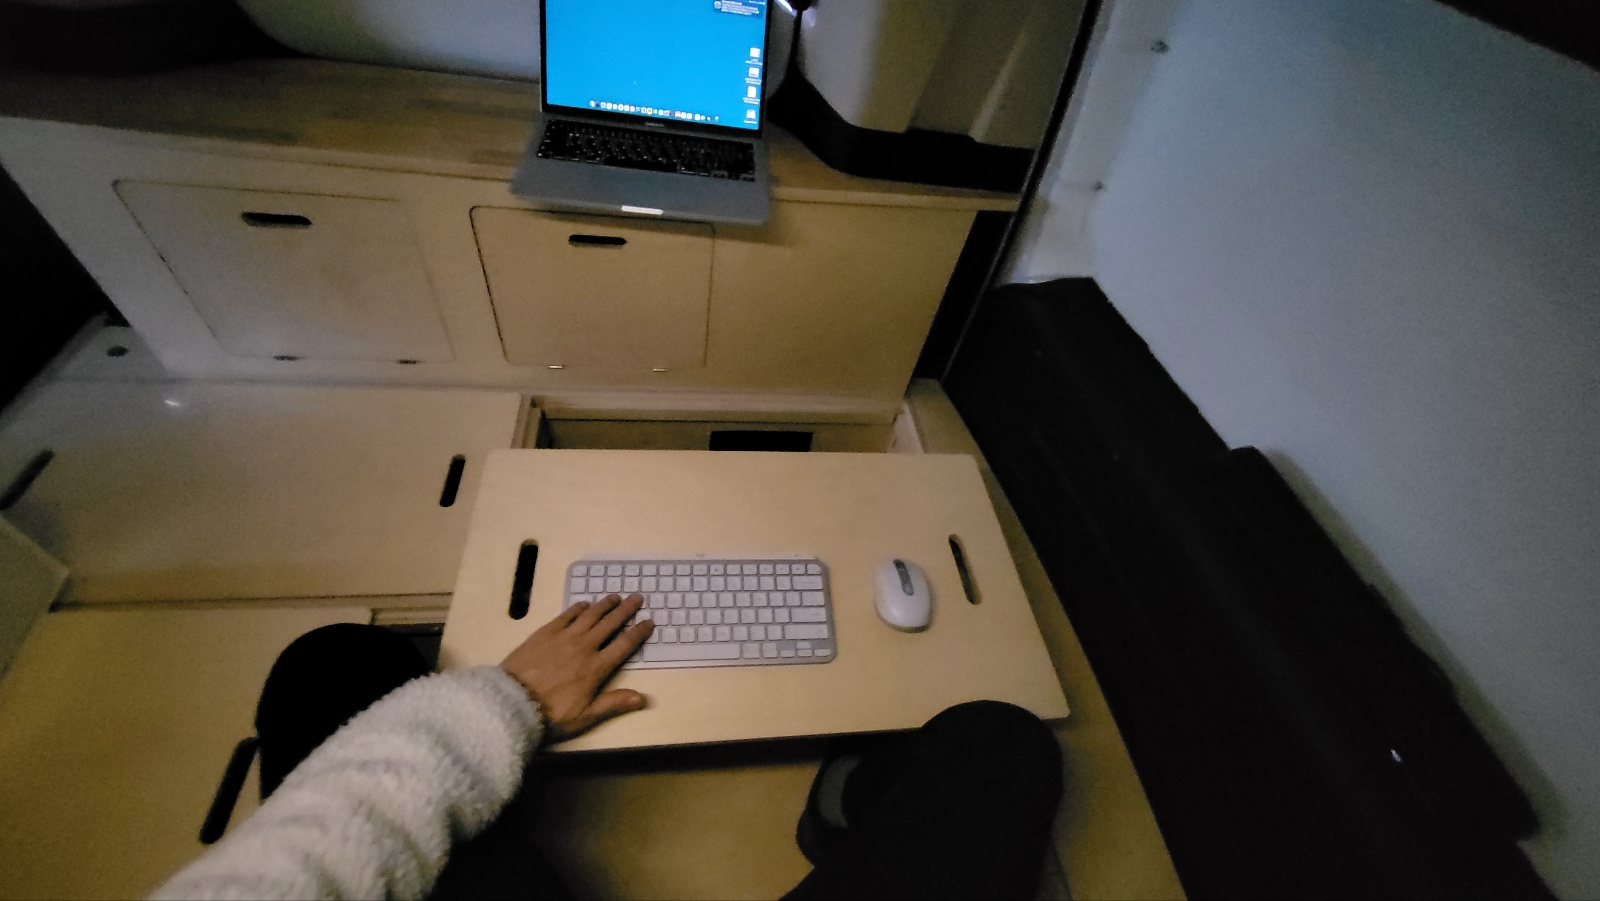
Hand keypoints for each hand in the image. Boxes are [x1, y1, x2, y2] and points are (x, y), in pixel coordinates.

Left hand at [500, 593, 653, 742]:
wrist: (513, 701)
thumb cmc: (551, 713)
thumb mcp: (585, 715)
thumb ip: (614, 703)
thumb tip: (644, 698)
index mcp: (597, 667)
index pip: (624, 645)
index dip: (638, 632)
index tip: (649, 621)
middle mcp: (584, 647)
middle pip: (610, 624)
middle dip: (626, 610)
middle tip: (637, 598)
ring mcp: (564, 637)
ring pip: (590, 615)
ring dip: (604, 604)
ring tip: (615, 596)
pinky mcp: (545, 632)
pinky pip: (566, 615)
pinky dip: (578, 608)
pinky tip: (584, 603)